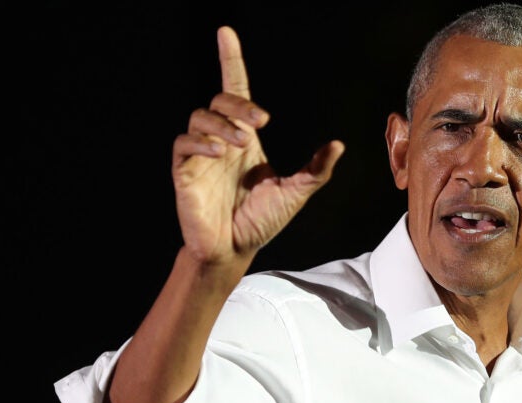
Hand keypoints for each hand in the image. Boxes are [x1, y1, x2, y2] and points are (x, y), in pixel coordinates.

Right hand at [171, 26, 343, 264]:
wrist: (234, 250)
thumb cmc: (260, 221)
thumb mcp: (296, 193)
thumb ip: (316, 170)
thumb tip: (337, 145)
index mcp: (245, 139)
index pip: (236, 90)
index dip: (230, 60)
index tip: (226, 33)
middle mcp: (221, 140)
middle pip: (220, 100)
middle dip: (239, 105)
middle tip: (261, 123)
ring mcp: (201, 155)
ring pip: (200, 117)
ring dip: (223, 124)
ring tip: (241, 145)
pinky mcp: (184, 172)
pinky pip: (183, 144)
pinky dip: (200, 143)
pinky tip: (220, 153)